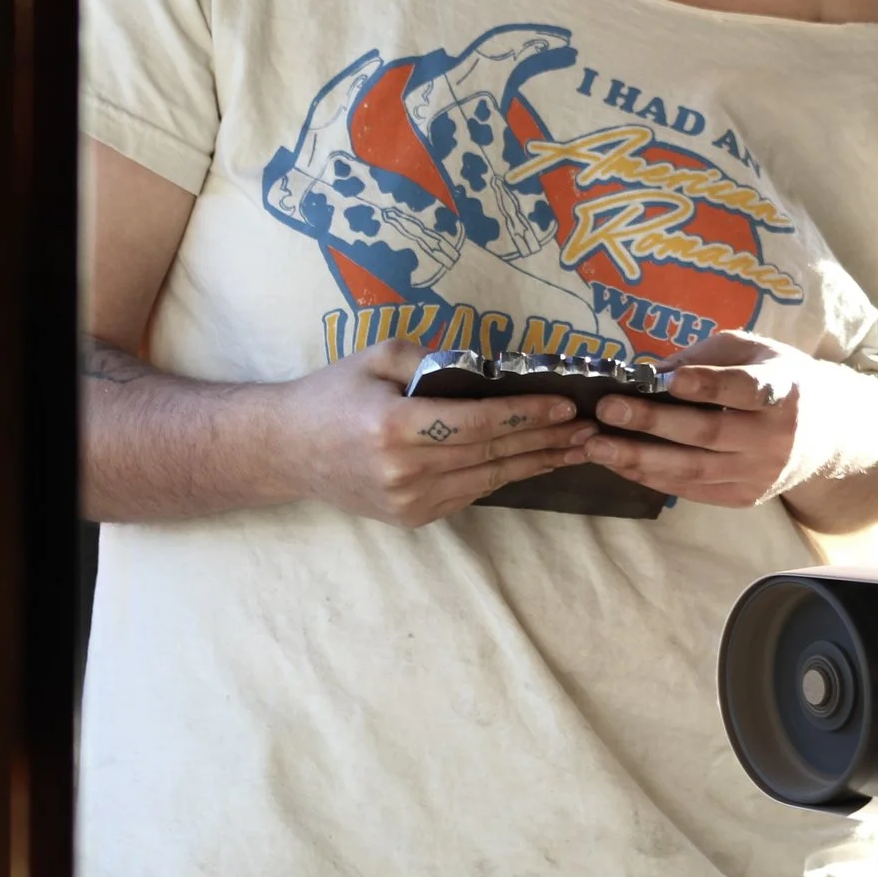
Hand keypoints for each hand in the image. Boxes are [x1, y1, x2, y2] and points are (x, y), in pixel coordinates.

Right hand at [267, 339, 599, 527]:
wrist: (286, 450)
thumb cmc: (334, 394)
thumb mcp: (378, 358)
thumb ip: (434, 360)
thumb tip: (491, 369)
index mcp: (395, 427)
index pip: (479, 422)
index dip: (527, 415)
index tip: (567, 406)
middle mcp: (405, 471)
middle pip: (492, 453)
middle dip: (547, 439)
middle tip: (591, 427)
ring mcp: (409, 501)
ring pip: (489, 479)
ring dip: (537, 462)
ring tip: (578, 448)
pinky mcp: (412, 518)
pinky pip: (471, 493)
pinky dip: (506, 476)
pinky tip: (536, 462)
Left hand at [584, 330, 877, 510]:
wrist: (830, 433)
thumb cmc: (780, 379)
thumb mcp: (755, 351)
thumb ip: (706, 357)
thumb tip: (646, 372)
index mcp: (784, 389)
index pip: (745, 389)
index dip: (708, 386)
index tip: (669, 380)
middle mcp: (776, 436)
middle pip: (709, 433)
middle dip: (653, 422)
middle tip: (606, 410)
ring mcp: (761, 473)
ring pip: (695, 469)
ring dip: (640, 459)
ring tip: (597, 447)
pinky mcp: (746, 497)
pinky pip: (693, 490)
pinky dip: (654, 478)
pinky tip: (621, 464)